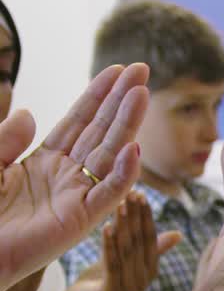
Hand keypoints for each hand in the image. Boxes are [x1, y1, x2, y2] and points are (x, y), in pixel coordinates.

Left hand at [0, 63, 149, 290]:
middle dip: (122, 100)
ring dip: (127, 125)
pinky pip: (107, 193)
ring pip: (110, 154)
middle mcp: (67, 176)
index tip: (117, 71)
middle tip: (142, 71)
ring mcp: (76, 196)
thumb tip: (31, 113)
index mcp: (44, 161)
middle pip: (101, 131)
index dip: (98, 96)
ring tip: (142, 94)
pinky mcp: (79, 220)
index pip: (78, 121)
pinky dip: (123, 174)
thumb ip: (5, 139)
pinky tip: (134, 150)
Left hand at [55, 193, 181, 290]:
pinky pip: (112, 265)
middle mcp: (143, 281)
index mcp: (151, 271)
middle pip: (140, 242)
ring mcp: (129, 289)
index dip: (146, 216)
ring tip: (119, 204)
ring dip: (123, 225)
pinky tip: (106, 227)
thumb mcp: (126, 260)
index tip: (141, 195)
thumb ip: (148, 248)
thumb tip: (179, 234)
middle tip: (131, 193)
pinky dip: (109, 245)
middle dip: (135, 216)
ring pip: (126, 251)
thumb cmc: (103, 280)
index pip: (151, 238)